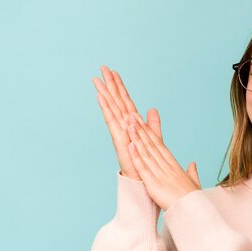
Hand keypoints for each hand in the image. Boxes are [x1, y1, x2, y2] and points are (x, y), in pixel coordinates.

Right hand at [92, 65, 141, 180]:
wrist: (145, 182)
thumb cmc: (147, 163)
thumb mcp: (154, 139)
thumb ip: (152, 124)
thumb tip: (152, 109)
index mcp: (132, 125)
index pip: (126, 102)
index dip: (120, 87)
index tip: (114, 72)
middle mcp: (124, 127)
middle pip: (116, 102)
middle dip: (110, 85)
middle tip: (102, 68)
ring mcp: (120, 134)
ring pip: (112, 109)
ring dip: (105, 94)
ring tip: (97, 79)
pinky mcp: (120, 142)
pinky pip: (112, 123)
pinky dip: (107, 110)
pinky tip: (101, 98)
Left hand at [126, 108, 200, 210]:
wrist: (193, 213)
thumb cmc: (193, 201)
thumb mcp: (194, 183)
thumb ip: (192, 172)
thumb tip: (193, 163)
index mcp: (174, 166)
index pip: (159, 145)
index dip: (150, 132)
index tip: (142, 121)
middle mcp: (166, 167)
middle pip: (152, 144)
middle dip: (141, 129)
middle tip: (132, 114)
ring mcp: (160, 174)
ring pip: (147, 152)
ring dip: (137, 137)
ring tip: (129, 123)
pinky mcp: (154, 184)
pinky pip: (144, 168)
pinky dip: (136, 156)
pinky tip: (130, 145)